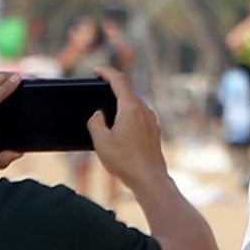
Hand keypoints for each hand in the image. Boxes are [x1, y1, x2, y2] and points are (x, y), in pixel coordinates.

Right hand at [89, 47, 168, 187]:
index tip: (97, 71)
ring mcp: (151, 120)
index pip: (119, 80)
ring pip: (134, 105)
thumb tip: (98, 114)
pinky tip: (120, 131)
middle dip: (112, 91)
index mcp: (130, 107)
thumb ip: (95, 122)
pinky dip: (128, 117)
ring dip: (120, 106)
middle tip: (98, 94)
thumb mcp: (101, 141)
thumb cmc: (124, 161)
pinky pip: (139, 117)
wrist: (149, 178)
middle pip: (127, 92)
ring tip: (106, 116)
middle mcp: (144, 110)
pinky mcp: (154, 131)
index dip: (106, 72)